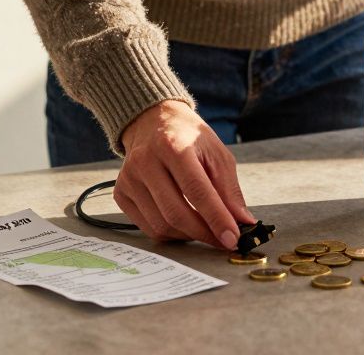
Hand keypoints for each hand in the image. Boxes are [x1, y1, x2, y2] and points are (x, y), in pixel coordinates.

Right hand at [116, 100, 255, 248]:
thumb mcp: (217, 153)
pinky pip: (148, 227)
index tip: (232, 238)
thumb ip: (229, 189)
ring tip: (206, 230)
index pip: (197, 191)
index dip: (216, 218)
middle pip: (175, 213)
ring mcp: (129, 179)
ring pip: (161, 225)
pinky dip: (171, 233)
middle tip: (223, 241)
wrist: (153, 122)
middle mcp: (146, 162)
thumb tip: (242, 222)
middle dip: (204, 233)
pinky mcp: (121, 193)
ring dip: (189, 235)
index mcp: (173, 146)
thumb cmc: (189, 137)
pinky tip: (185, 225)